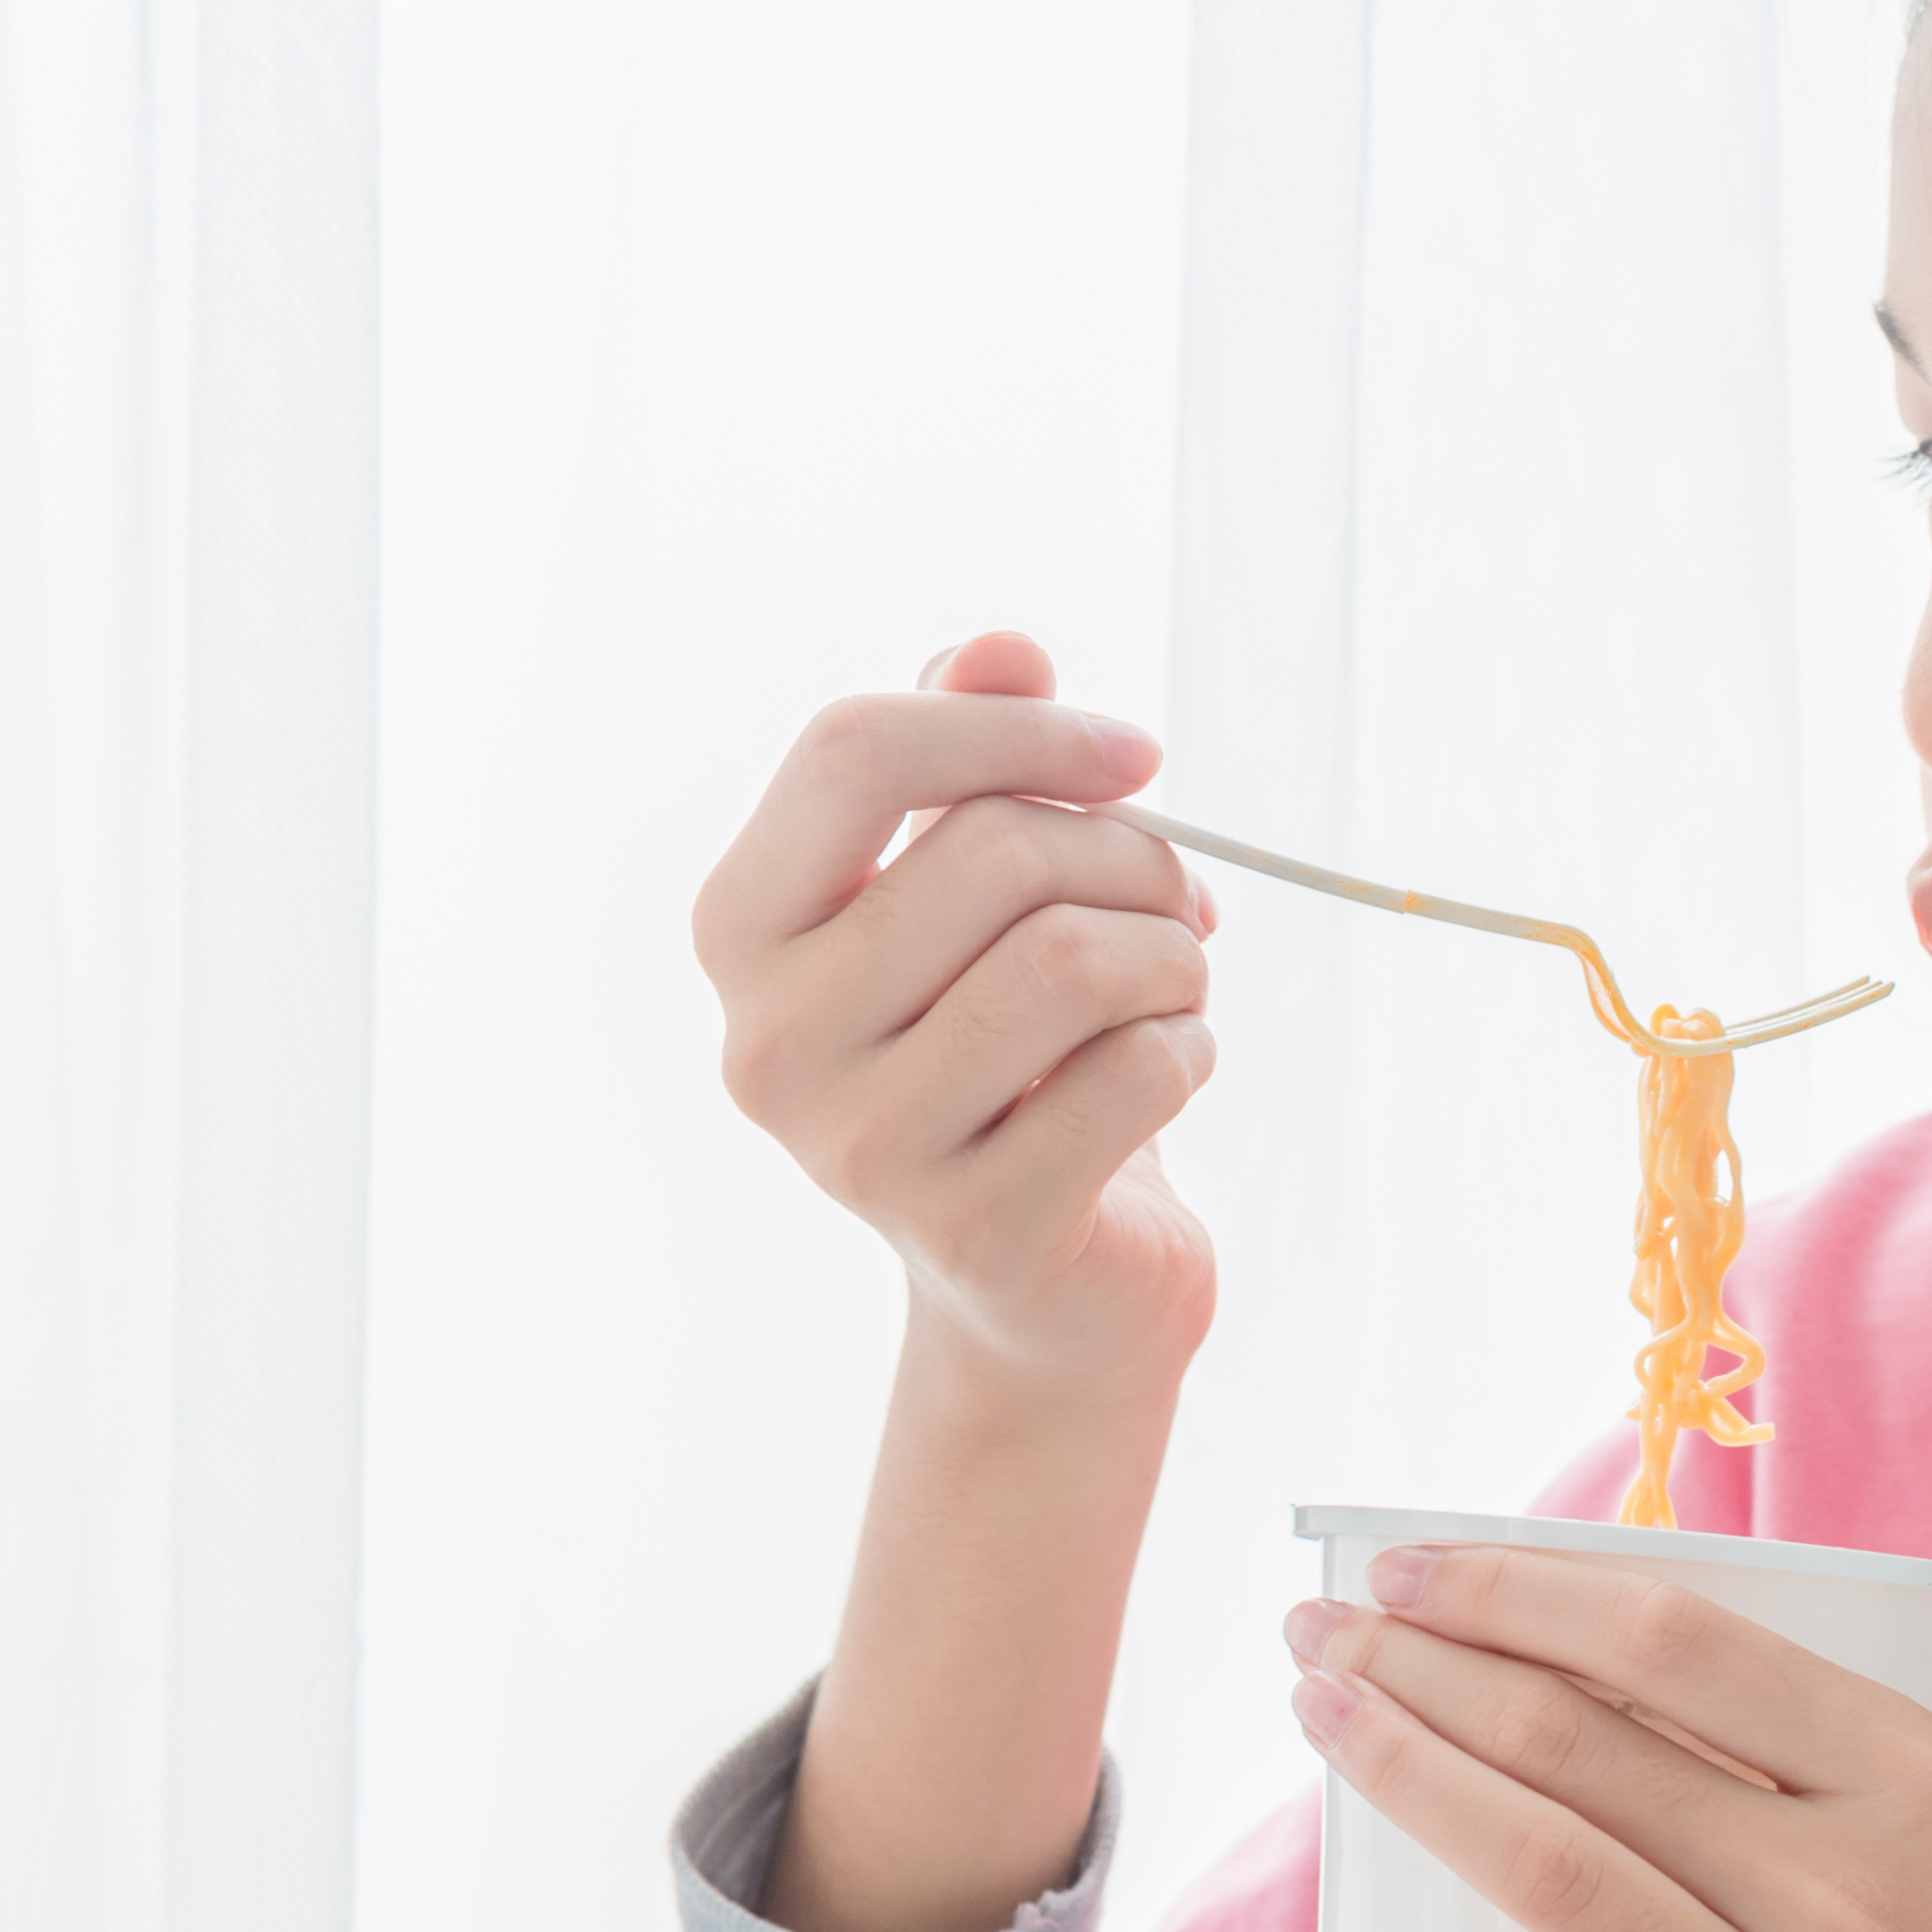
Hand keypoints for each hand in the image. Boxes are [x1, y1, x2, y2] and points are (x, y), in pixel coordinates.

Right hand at [691, 631, 1221, 1397]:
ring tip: (1179, 979)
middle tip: (1183, 898)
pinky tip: (1175, 1066)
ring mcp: (860, 1150)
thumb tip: (1003, 647)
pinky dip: (1191, 1048)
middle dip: (1131, 855)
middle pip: (991, 851)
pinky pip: (1135, 1074)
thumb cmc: (1006, 1051)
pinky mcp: (974, 1232)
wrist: (1041, 1284)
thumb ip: (970, 751)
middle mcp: (768, 1041)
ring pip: (1070, 961)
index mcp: (740, 926)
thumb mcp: (974, 889)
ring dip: (1171, 953)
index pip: (853, 750)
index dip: (1018, 726)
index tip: (1137, 752)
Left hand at [1289, 1540, 1931, 1931]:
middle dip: (1426, 1671)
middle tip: (1318, 1630)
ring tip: (1326, 1724)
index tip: (1418, 1562)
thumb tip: (1873, 1652)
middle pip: (1585, 1746)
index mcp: (1923, 1794)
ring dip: (1419, 1790)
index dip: (1525, 1588)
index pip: (1675, 1644)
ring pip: (1563, 1882)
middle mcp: (1849, 1899)